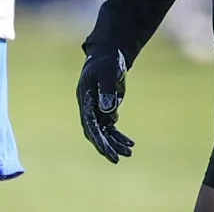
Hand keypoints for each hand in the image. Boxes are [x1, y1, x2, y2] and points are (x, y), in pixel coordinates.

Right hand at [76, 47, 134, 163]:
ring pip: (103, 132)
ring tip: (129, 153)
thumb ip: (107, 89)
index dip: (96, 137)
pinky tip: (129, 144)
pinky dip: (118, 136)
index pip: (88, 122)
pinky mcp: (105, 110)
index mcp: (85, 97)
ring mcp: (96, 109)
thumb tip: (107, 110)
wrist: (109, 55)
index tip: (105, 150)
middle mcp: (88, 106)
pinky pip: (110, 128)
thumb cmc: (107, 61)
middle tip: (116, 159)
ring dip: (114, 143)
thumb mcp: (108, 71)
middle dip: (104, 146)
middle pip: (93, 131)